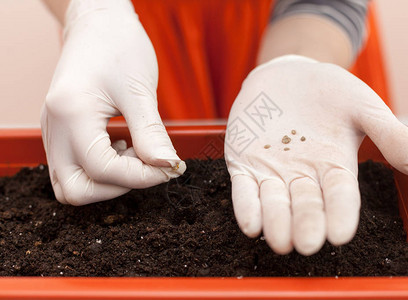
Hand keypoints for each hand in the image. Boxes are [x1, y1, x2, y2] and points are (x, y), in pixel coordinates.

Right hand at [41, 0, 184, 204]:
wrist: (99, 24)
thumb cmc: (119, 47)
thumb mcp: (139, 91)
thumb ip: (151, 134)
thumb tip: (167, 166)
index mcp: (71, 114)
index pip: (103, 169)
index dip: (141, 177)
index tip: (169, 168)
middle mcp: (54, 128)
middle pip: (76, 190)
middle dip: (117, 187)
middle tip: (147, 166)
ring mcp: (52, 132)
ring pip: (71, 184)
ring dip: (105, 182)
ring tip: (132, 155)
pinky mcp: (59, 132)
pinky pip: (72, 168)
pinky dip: (98, 170)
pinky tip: (121, 148)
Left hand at [225, 55, 407, 254]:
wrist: (289, 74)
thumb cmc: (330, 92)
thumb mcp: (363, 107)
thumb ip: (390, 134)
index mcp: (335, 167)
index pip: (340, 196)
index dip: (340, 215)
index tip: (340, 234)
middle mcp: (303, 176)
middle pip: (306, 205)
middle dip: (306, 224)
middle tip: (306, 244)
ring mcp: (272, 171)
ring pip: (274, 203)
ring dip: (276, 222)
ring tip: (279, 240)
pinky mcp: (244, 163)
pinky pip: (244, 190)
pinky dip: (247, 206)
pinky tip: (250, 224)